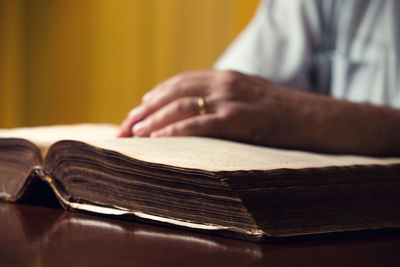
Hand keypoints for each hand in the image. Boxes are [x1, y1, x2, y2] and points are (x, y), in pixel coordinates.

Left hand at [117, 69, 399, 154]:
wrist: (314, 117)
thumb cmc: (279, 112)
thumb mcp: (246, 97)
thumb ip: (221, 99)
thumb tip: (196, 112)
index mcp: (223, 77)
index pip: (177, 83)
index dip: (153, 98)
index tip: (134, 113)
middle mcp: (223, 83)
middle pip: (172, 93)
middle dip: (144, 111)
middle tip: (123, 128)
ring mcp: (231, 100)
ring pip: (181, 106)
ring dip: (152, 122)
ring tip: (132, 135)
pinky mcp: (240, 120)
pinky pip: (200, 124)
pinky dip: (175, 131)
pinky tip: (157, 140)